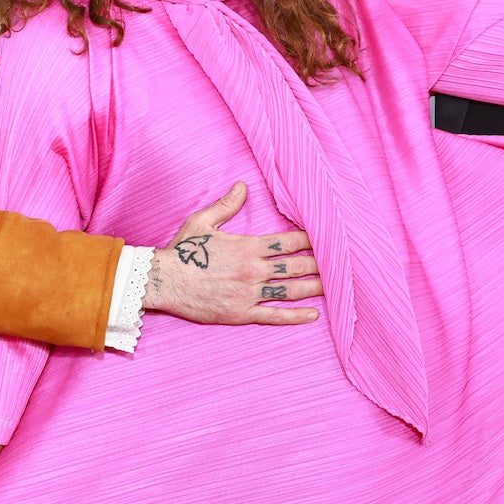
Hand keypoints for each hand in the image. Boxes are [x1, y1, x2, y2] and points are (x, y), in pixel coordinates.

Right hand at [142, 182, 319, 325]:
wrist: (163, 281)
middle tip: (340, 263)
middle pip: (295, 266)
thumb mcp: (202, 222)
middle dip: (320, 263)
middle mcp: (253, 270)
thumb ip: (226, 205)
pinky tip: (313, 314)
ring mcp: (249, 293)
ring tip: (334, 286)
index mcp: (247, 246)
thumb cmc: (181, 251)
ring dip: (314, 288)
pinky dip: (295, 316)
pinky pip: (274, 316)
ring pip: (290, 291)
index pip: (287, 241)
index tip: (327, 238)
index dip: (310, 240)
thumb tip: (242, 186)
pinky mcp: (241, 313)